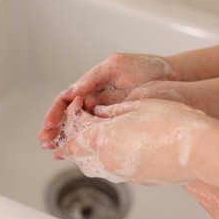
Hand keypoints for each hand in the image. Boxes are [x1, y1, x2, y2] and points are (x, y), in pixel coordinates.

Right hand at [38, 54, 176, 148]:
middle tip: (46, 143)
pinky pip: (98, 134)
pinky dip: (87, 143)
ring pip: (81, 128)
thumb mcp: (116, 66)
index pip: (66, 100)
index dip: (55, 113)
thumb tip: (72, 92)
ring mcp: (105, 113)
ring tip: (56, 152)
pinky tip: (80, 153)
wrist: (172, 78)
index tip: (48, 126)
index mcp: (91, 86)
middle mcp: (95, 100)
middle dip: (55, 130)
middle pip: (69, 117)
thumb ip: (93, 78)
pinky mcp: (118, 123)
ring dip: (67, 139)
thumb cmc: (146, 67)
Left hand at [54, 99, 209, 184]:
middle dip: (73, 140)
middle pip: (76, 154)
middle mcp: (106, 159)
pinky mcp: (134, 180)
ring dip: (86, 153)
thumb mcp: (137, 107)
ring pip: (90, 166)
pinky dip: (103, 160)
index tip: (78, 108)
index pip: (75, 133)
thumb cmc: (171, 123)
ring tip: (93, 138)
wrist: (198, 149)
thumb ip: (112, 112)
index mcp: (102, 137)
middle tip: (79, 126)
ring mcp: (120, 173)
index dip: (73, 119)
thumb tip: (99, 113)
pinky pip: (109, 171)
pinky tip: (114, 148)